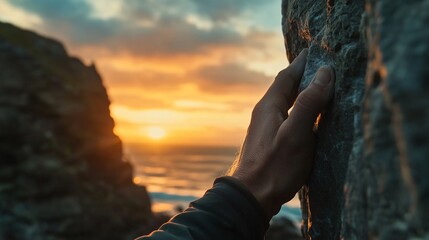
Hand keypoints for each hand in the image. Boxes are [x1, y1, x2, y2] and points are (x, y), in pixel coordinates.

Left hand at [228, 49, 334, 217]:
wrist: (251, 196)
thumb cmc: (274, 166)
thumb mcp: (296, 133)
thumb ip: (309, 103)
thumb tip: (325, 73)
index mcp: (269, 107)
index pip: (286, 76)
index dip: (301, 63)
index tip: (314, 51)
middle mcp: (266, 114)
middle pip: (285, 88)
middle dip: (302, 76)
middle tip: (321, 67)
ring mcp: (267, 129)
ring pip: (286, 104)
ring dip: (301, 94)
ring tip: (318, 89)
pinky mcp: (270, 143)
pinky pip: (288, 118)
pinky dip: (300, 111)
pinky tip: (309, 120)